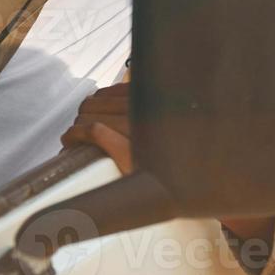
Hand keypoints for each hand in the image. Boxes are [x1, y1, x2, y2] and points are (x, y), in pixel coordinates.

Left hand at [62, 84, 274, 246]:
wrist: (205, 182)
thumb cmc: (190, 157)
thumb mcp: (175, 125)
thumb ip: (159, 111)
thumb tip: (134, 105)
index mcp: (155, 99)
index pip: (111, 92)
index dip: (96, 102)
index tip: (92, 114)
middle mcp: (147, 107)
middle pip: (96, 102)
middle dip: (84, 114)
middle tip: (80, 130)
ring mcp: (138, 126)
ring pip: (90, 115)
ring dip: (77, 125)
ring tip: (74, 137)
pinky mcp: (128, 148)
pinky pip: (93, 131)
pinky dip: (75, 134)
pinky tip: (70, 141)